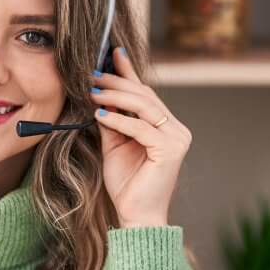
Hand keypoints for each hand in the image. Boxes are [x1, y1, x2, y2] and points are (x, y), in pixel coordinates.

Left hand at [89, 47, 191, 228]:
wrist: (136, 216)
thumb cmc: (127, 185)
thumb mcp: (114, 146)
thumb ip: (111, 122)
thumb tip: (97, 97)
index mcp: (165, 126)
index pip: (145, 93)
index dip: (129, 71)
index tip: (112, 53)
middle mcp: (175, 128)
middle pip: (145, 95)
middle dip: (117, 82)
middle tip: (92, 74)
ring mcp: (177, 138)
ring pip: (144, 106)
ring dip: (115, 97)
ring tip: (92, 92)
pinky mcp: (171, 149)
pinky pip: (141, 128)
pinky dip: (120, 120)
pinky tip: (100, 116)